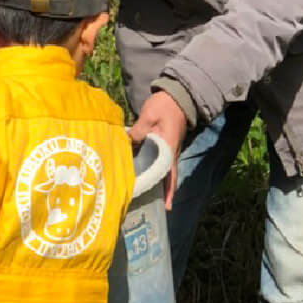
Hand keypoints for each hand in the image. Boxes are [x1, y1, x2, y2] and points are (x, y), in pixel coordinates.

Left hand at [128, 91, 185, 209]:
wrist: (176, 95)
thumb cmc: (164, 105)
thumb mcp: (149, 115)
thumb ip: (138, 130)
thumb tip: (126, 143)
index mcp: (169, 147)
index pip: (170, 173)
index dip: (169, 190)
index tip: (167, 206)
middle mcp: (171, 152)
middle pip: (167, 176)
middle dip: (162, 192)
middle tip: (150, 206)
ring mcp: (169, 149)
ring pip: (162, 170)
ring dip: (156, 182)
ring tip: (142, 195)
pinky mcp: (164, 145)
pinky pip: (158, 161)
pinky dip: (150, 169)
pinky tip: (138, 173)